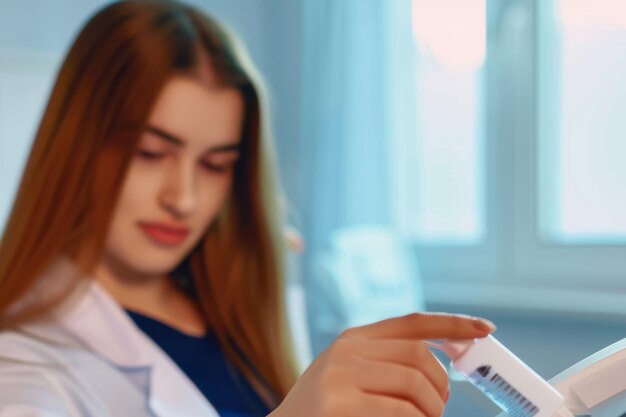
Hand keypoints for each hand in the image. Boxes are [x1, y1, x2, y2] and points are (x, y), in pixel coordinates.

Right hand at [270, 313, 495, 416]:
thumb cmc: (323, 410)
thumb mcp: (348, 375)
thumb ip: (385, 363)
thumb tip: (439, 365)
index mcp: (354, 338)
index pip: (412, 322)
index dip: (452, 324)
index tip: (485, 328)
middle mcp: (347, 349)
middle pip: (418, 355)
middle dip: (441, 383)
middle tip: (440, 406)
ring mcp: (340, 375)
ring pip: (414, 382)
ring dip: (432, 408)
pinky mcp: (338, 403)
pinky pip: (400, 411)